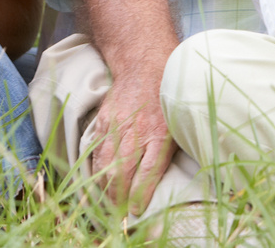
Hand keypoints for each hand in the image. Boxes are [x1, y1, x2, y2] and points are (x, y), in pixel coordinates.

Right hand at [87, 75, 175, 214]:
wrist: (144, 65)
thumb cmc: (167, 97)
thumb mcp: (178, 122)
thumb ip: (170, 147)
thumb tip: (168, 176)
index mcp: (160, 133)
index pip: (148, 173)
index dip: (139, 195)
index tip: (137, 210)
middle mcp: (137, 131)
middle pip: (122, 172)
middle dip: (118, 197)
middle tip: (120, 210)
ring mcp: (117, 125)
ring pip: (104, 163)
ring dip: (104, 185)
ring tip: (108, 198)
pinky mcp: (104, 120)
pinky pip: (96, 149)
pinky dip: (96, 166)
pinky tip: (99, 176)